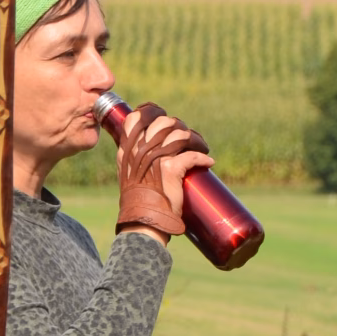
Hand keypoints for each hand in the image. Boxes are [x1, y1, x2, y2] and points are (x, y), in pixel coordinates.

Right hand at [115, 105, 211, 241]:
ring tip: (200, 145)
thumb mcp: (128, 175)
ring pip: (180, 134)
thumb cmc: (138, 202)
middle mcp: (140, 150)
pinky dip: (203, 157)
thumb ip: (135, 159)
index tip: (162, 117)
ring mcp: (155, 158)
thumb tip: (149, 148)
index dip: (151, 113)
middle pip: (162, 122)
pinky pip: (192, 155)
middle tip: (186, 137)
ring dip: (194, 139)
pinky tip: (209, 162)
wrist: (144, 222)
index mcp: (127, 150)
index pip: (135, 119)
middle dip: (177, 126)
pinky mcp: (171, 169)